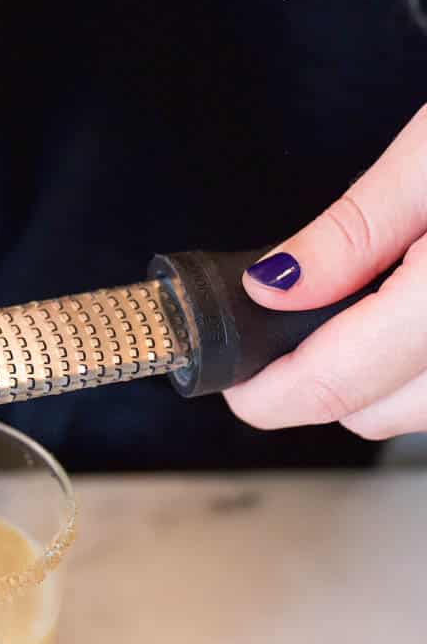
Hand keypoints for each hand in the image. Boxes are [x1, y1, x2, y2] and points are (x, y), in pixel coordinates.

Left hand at [225, 105, 426, 439]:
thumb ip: (354, 231)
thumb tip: (273, 286)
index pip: (341, 385)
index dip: (269, 392)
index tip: (235, 378)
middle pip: (379, 412)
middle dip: (321, 375)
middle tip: (291, 315)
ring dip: (384, 373)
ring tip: (380, 290)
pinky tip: (425, 302)